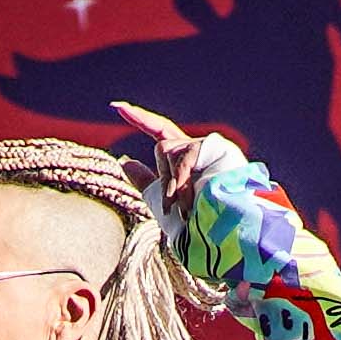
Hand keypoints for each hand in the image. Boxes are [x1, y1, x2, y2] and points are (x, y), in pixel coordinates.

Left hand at [102, 101, 234, 214]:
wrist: (225, 233)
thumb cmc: (197, 224)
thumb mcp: (163, 201)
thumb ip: (146, 180)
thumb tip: (125, 162)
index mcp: (187, 160)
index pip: (159, 131)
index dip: (140, 118)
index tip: (115, 106)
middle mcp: (198, 149)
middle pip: (162, 148)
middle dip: (163, 181)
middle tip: (174, 209)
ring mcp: (207, 147)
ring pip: (166, 151)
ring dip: (171, 185)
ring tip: (187, 209)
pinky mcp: (213, 147)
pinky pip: (180, 158)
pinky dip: (179, 181)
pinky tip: (189, 200)